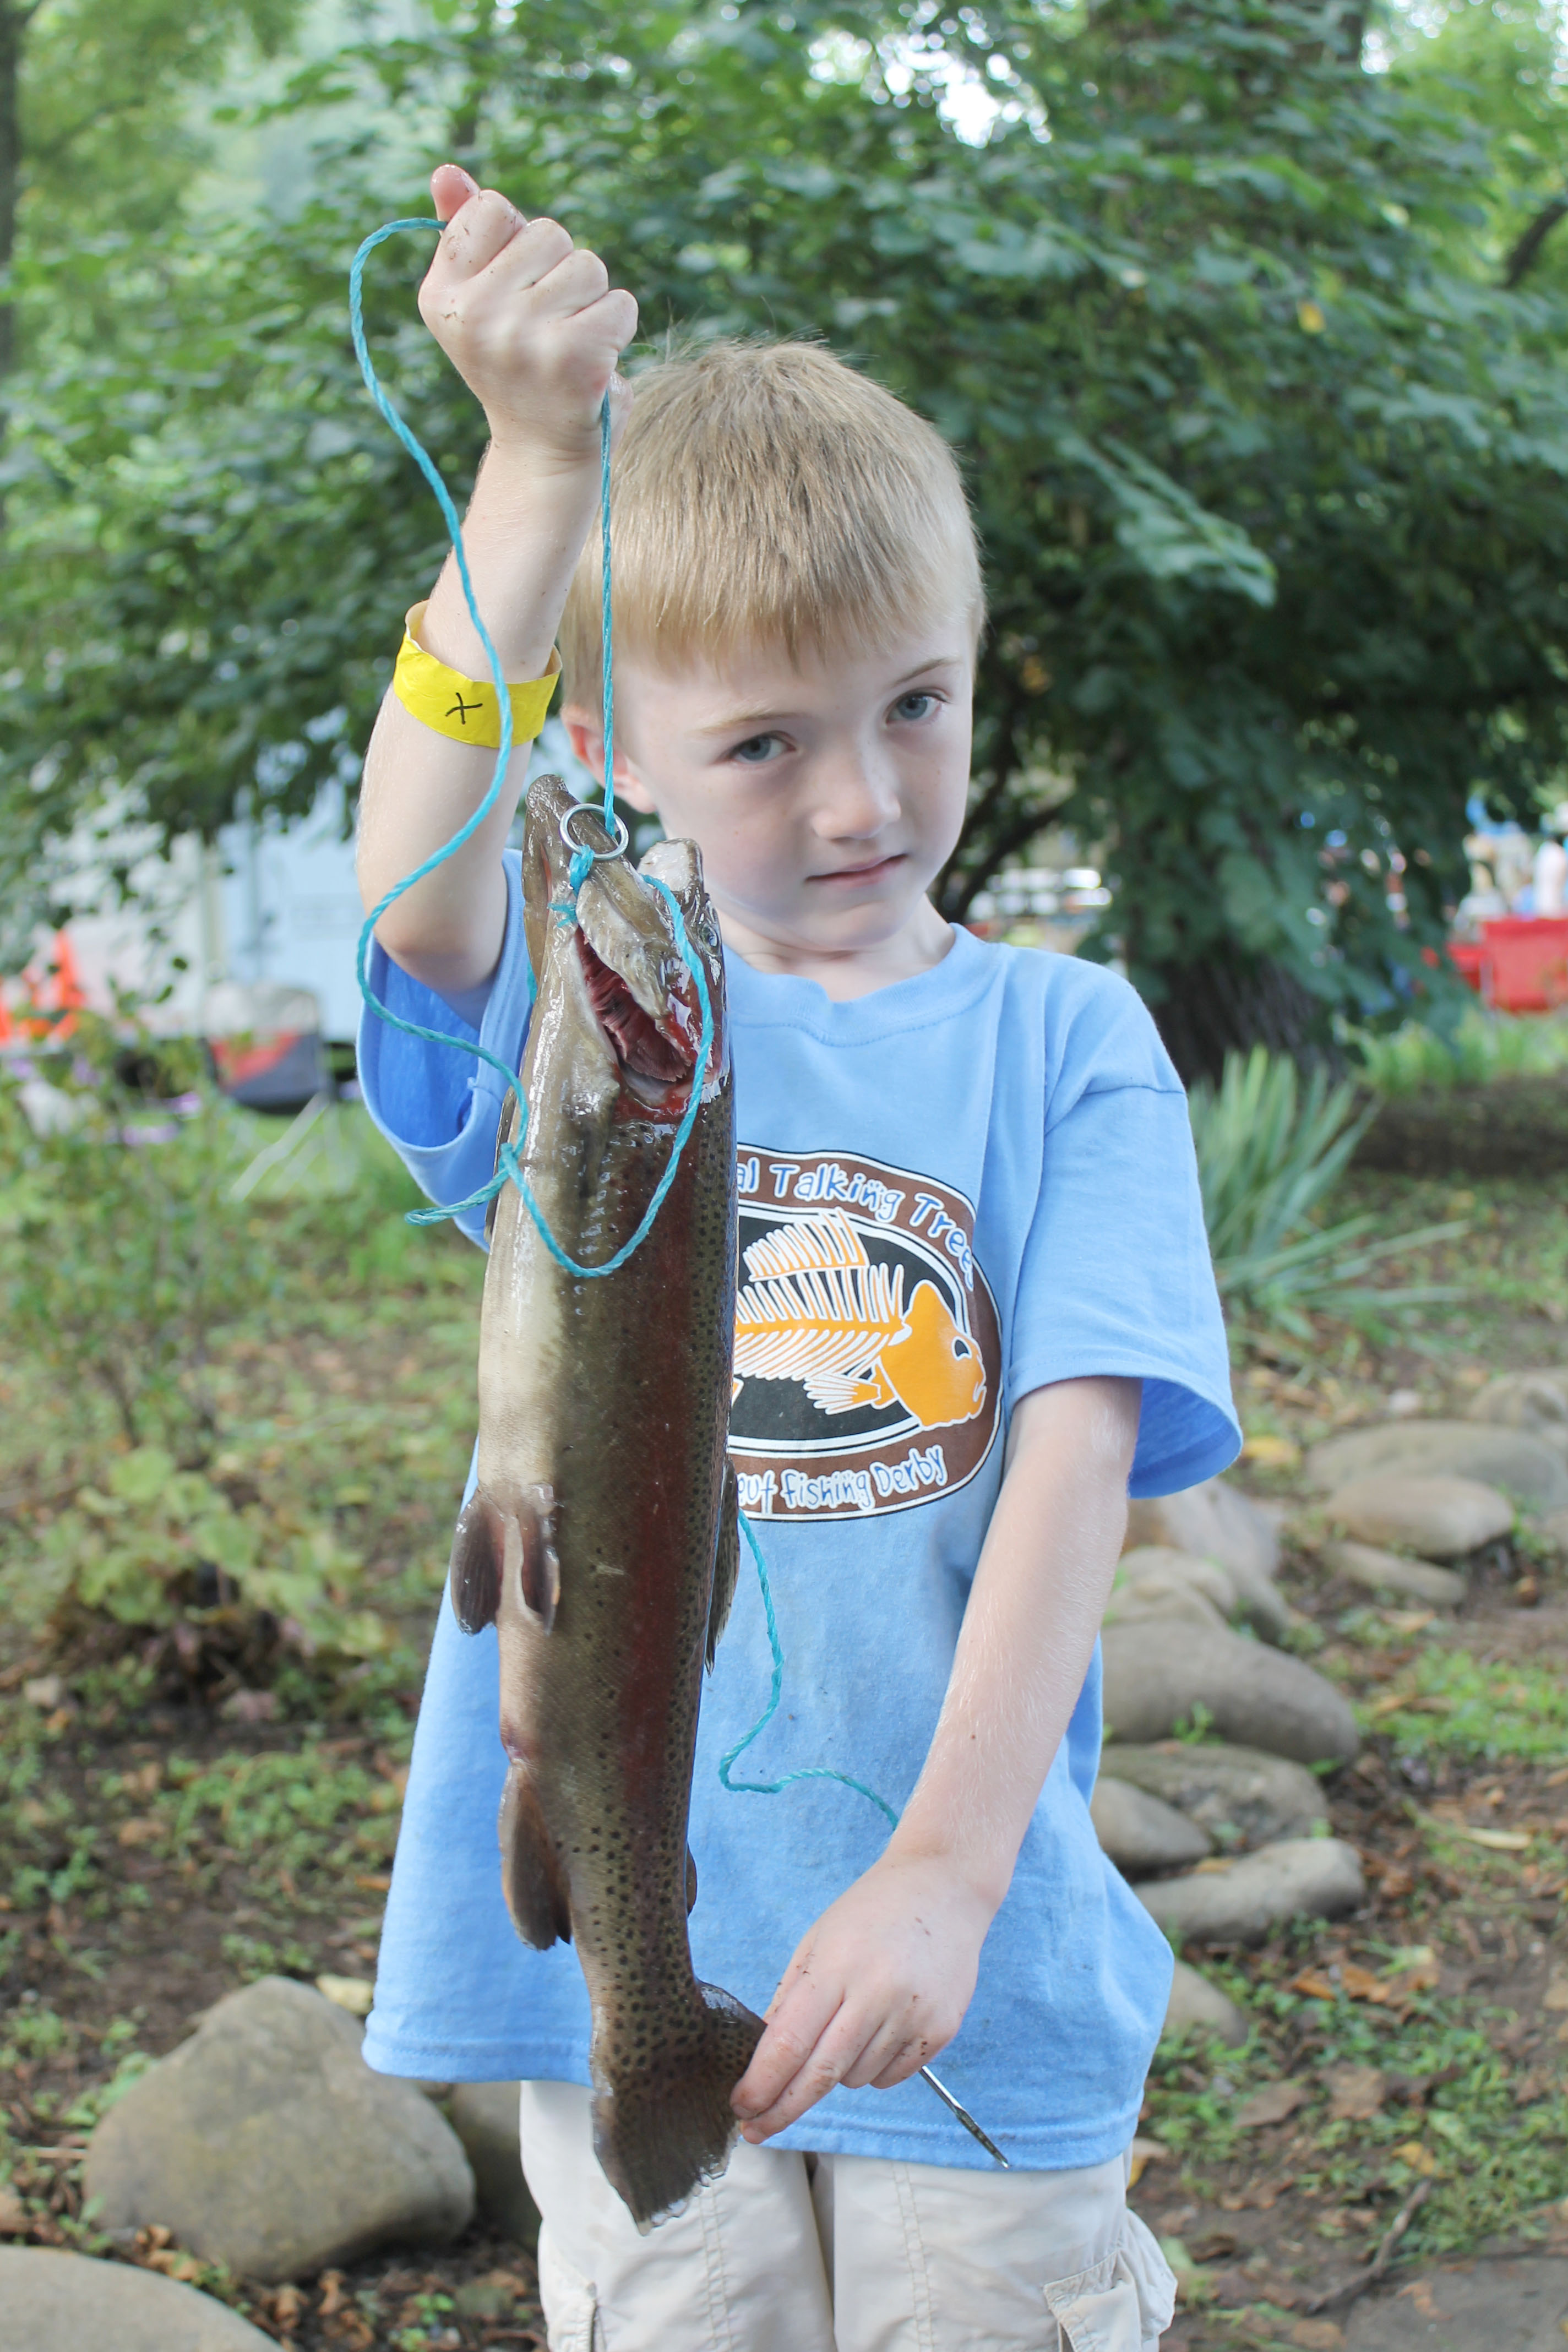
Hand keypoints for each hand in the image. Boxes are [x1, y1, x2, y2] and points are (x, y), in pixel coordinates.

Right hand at [419, 164, 637, 469]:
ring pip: (588, 265)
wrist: (542, 452)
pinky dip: (618, 327)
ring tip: (568, 343)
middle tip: (545, 328)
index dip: (517, 243)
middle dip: (560, 271)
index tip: (512, 292)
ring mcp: (522, 338)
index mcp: (440, 296)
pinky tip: (595, 361)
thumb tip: (445, 170)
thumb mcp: (481, 297)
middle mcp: (473, 316)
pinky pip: (620, 302)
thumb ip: (466, 231)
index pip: (492, 208)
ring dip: (591, 300)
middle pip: (548, 233)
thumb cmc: (518, 365)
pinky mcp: (574, 358)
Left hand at [730, 1852, 992, 2142]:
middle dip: (782, 2109)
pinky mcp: (941, 2030)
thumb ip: (789, 2001)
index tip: (739, 2108)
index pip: (789, 2043)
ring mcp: (913, 2015)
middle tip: (755, 2130)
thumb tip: (762, 2062)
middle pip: (819, 2075)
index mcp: (836, 1966)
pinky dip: (873, 2067)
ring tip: (850, 2022)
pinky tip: (880, 2026)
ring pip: (854, 2080)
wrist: (943, 1887)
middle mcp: (877, 1993)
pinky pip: (889, 2077)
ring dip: (837, 2072)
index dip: (761, 2084)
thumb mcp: (818, 1941)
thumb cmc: (871, 1912)